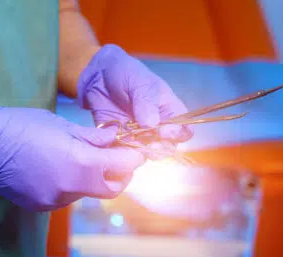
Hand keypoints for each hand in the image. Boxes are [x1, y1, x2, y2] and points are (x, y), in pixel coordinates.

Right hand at [0, 99, 145, 210]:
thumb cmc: (21, 126)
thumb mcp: (62, 126)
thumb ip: (92, 138)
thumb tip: (115, 139)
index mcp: (79, 163)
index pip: (122, 167)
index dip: (132, 159)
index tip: (134, 153)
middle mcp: (70, 187)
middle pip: (110, 189)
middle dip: (118, 175)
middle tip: (115, 159)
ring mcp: (54, 200)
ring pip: (87, 193)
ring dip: (90, 179)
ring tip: (76, 158)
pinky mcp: (41, 206)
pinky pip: (65, 197)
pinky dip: (69, 185)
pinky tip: (55, 169)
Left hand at [76, 44, 193, 145]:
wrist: (98, 75)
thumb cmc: (126, 73)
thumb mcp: (139, 81)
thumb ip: (146, 102)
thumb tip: (152, 124)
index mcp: (170, 111)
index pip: (184, 129)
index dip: (178, 134)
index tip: (165, 132)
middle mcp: (158, 127)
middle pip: (168, 147)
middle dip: (161, 149)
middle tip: (150, 145)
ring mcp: (139, 136)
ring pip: (146, 154)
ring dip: (140, 154)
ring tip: (132, 148)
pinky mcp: (120, 140)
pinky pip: (123, 154)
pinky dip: (121, 157)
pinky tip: (116, 152)